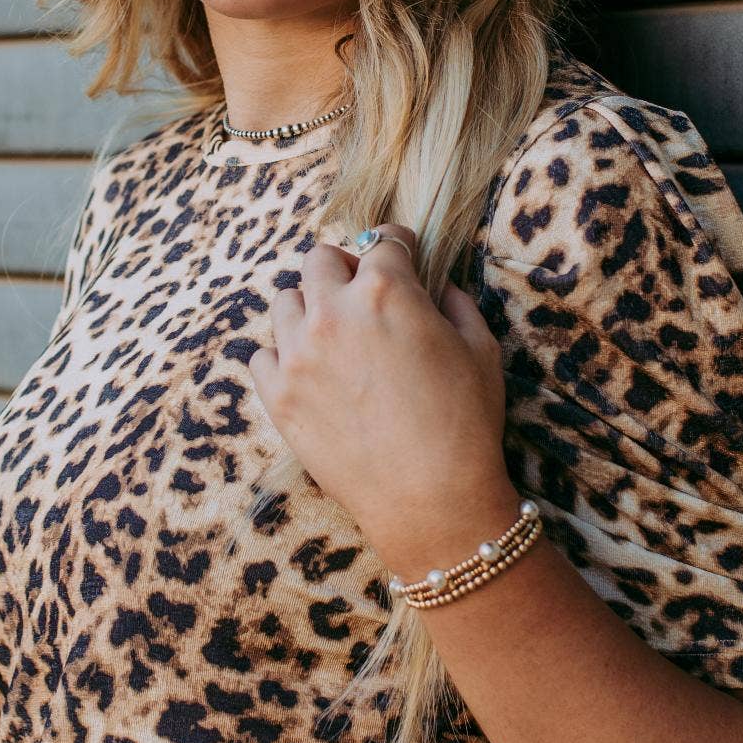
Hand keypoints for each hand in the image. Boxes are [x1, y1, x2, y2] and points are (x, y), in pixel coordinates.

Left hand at [246, 223, 520, 577]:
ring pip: (285, 302)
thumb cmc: (466, 424)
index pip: (382, 241)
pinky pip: (262, 354)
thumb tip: (434, 287)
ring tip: (334, 335)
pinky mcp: (277, 396)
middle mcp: (333, 312)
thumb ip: (454, 303)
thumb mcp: (481, 350)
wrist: (430, 500)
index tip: (401, 255)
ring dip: (310, 308)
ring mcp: (298, 354)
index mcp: (387, 291)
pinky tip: (311, 371)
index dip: (397, 246)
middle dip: (344, 268)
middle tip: (363, 293)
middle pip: (319, 259)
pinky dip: (283, 356)